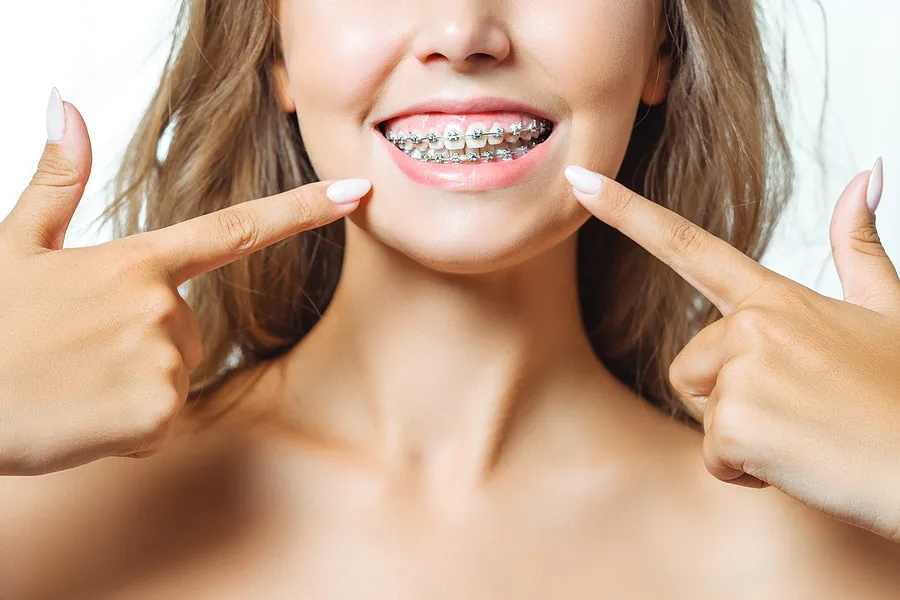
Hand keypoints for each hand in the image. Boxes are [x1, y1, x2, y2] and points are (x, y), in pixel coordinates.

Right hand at [0, 90, 370, 475]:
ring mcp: (161, 359)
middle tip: (77, 358)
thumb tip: (65, 105)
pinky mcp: (157, 413)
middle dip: (145, 350)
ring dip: (133, 391)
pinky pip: (161, 423)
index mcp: (134, 262)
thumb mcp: (14, 247)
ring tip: (74, 386)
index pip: (236, 229)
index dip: (303, 209)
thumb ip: (56, 183)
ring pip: (175, 381)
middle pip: (189, 334)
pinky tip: (82, 419)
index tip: (356, 192)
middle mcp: (159, 306)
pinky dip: (128, 430)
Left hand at [565, 162, 899, 541]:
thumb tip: (868, 173)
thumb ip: (858, 247)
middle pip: (688, 367)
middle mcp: (752, 324)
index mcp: (777, 298)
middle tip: (800, 412)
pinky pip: (715, 456)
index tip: (578, 181)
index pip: (687, 245)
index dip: (627, 211)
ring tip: (805, 433)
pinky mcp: (735, 422)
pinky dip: (750, 471)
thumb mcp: (887, 310)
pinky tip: (801, 462)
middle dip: (730, 400)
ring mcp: (742, 370)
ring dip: (741, 435)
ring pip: (701, 410)